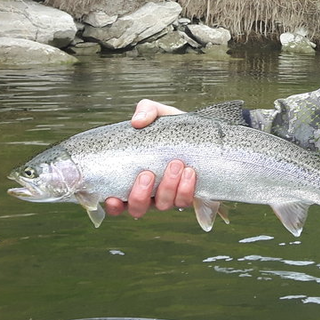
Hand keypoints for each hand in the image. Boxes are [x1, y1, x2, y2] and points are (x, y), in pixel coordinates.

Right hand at [103, 100, 191, 217]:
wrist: (206, 134)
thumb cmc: (175, 129)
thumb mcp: (161, 115)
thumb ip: (147, 111)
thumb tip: (137, 121)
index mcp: (133, 179)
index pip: (116, 202)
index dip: (112, 205)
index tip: (113, 197)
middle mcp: (148, 193)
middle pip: (137, 208)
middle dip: (140, 194)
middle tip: (148, 174)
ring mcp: (168, 197)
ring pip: (162, 205)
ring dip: (167, 187)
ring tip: (175, 165)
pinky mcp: (188, 196)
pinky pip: (184, 201)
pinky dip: (186, 188)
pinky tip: (189, 172)